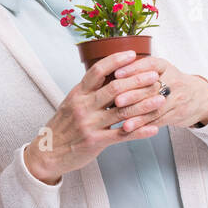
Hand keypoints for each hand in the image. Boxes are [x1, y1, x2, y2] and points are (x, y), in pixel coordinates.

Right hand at [23, 50, 163, 184]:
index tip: (132, 54)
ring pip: (122, 111)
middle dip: (137, 80)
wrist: (47, 153)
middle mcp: (83, 106)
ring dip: (144, 104)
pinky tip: (153, 128)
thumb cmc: (62, 127)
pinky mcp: (95, 141)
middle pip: (114, 88)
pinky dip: (139, 131)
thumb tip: (109, 75)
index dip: (116, 60)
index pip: (98, 71)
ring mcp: (89, 124)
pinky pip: (121, 135)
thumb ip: (88, 91)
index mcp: (78, 93)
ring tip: (161, 98)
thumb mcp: (71, 103)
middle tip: (155, 75)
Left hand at [113, 54, 207, 129]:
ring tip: (122, 121)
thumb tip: (108, 71)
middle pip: (151, 87)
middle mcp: (173, 80)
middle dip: (133, 94)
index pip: (150, 64)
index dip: (133, 68)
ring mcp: (177, 98)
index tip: (117, 74)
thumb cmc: (168, 82)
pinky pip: (158, 120)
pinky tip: (131, 129)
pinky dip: (143, 126)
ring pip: (155, 107)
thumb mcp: (158, 70)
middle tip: (116, 100)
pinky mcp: (177, 114)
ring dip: (138, 115)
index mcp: (164, 66)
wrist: (198, 98)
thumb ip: (137, 69)